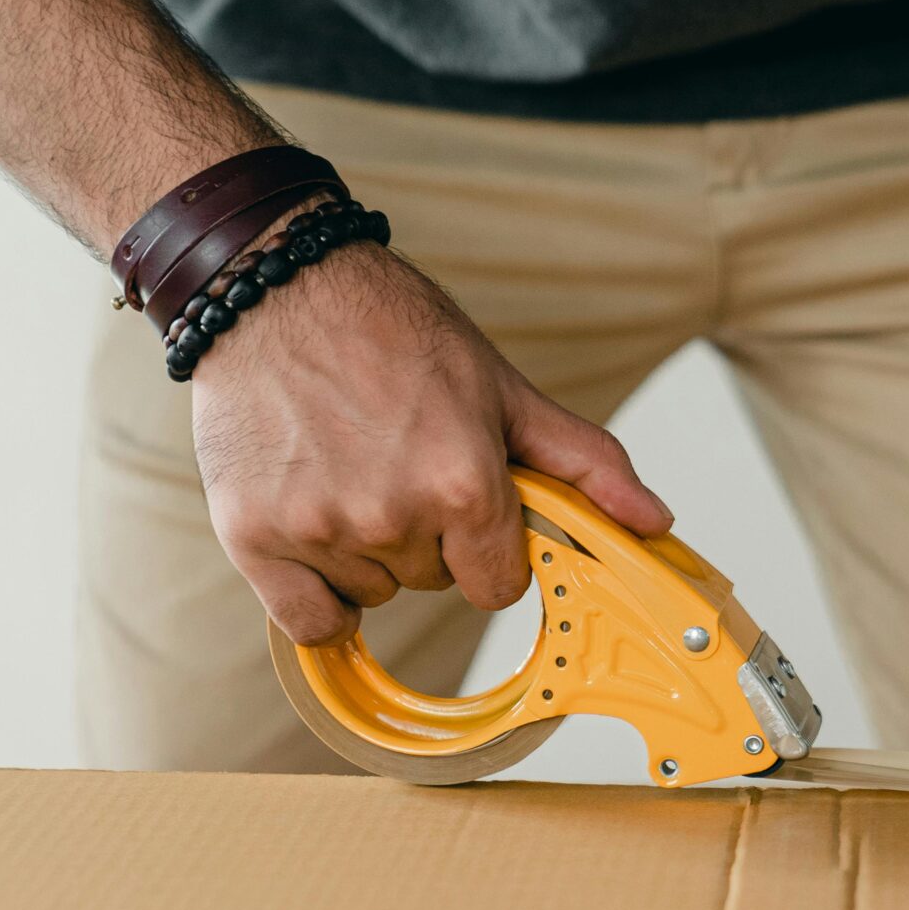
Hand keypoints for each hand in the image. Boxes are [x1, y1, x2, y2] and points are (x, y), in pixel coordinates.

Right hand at [191, 242, 672, 645]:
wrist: (274, 287)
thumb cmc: (394, 331)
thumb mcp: (504, 390)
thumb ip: (585, 463)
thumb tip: (656, 522)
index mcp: (465, 484)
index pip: (500, 586)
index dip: (487, 546)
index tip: (463, 500)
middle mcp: (393, 515)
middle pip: (434, 583)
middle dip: (427, 535)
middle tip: (395, 460)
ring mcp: (319, 529)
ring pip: (374, 593)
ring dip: (367, 552)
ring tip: (345, 466)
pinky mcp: (252, 536)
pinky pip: (310, 622)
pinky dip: (318, 594)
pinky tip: (315, 528)